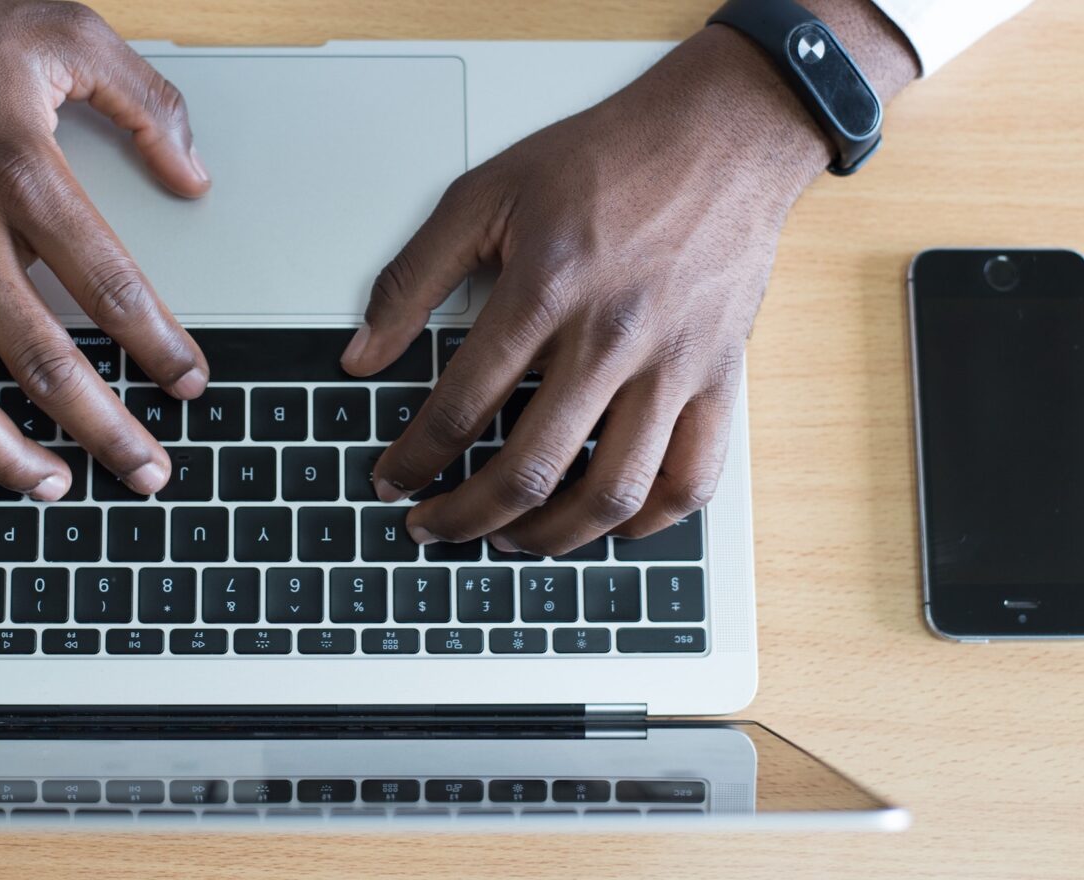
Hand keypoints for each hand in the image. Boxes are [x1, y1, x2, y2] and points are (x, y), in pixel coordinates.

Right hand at [0, 0, 211, 527]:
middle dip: (106, 429)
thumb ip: (144, 101)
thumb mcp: (63, 33)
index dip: (159, 345)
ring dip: (7, 457)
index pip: (110, 287)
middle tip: (149, 473)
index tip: (190, 384)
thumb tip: (195, 175)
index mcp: (23, 176)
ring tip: (57, 490)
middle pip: (44, 361)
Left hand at [340, 26, 852, 555]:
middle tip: (433, 527)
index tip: (392, 480)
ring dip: (549, 537)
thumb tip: (362, 354)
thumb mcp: (484, 194)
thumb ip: (412, 278)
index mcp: (546, 291)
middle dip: (464, 516)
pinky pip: (691, 480)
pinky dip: (646, 522)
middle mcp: (612, 337)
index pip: (461, 406)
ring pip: (611, 493)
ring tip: (510, 540)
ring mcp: (674, 365)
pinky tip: (607, 524)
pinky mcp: (720, 379)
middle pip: (529, 468)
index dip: (414, 459)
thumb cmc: (605, 162)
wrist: (721, 136)